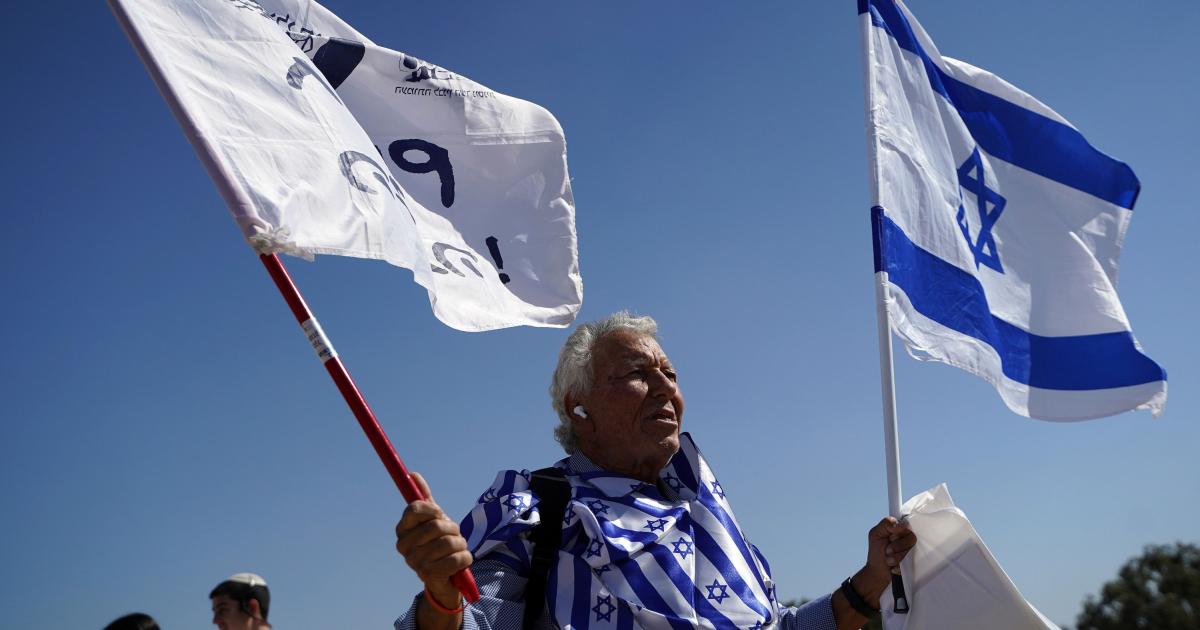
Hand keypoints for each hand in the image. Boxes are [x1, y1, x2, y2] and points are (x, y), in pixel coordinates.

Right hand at [394, 472, 472, 606]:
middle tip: (454, 535)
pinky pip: (456, 558)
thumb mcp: (433, 520)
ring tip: (457, 549)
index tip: (440, 514)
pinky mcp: (430, 576)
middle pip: (437, 526)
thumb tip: (413, 474)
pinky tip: (460, 561)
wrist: (445, 578)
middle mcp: (404, 548)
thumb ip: (425, 499)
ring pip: (449, 542)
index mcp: (402, 531)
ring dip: (461, 544)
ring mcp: (415, 563)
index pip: (415, 509)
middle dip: (453, 529)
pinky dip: (465, 558)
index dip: (433, 509)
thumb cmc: (438, 544)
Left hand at [854, 516, 916, 602]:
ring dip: (897, 557)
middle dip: (897, 546)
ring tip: (888, 560)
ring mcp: (911, 549)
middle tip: (887, 550)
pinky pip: (912, 561)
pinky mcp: (914, 561)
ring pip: (911, 550)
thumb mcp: (875, 534)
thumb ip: (886, 524)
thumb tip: (901, 524)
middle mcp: (907, 538)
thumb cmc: (876, 551)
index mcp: (899, 529)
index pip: (907, 524)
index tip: (890, 537)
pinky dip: (900, 565)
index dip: (899, 532)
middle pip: (911, 537)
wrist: (878, 570)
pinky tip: (893, 566)